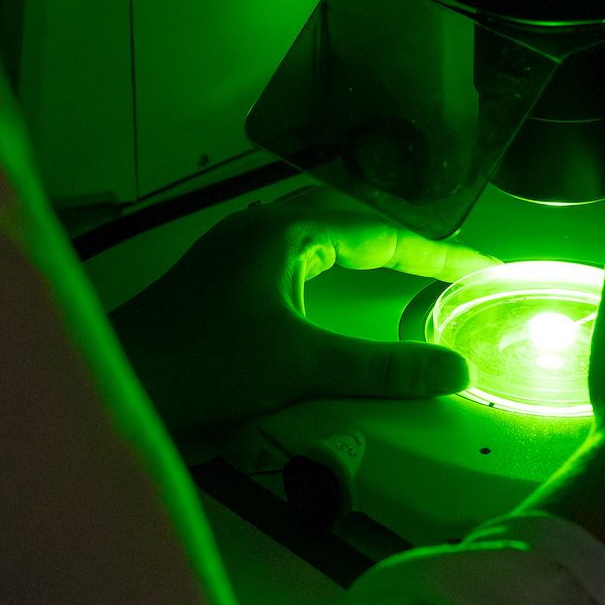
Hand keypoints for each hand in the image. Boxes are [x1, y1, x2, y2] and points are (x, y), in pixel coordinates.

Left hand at [108, 190, 495, 448]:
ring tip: (397, 271)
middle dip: (398, 242)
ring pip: (312, 236)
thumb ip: (382, 368)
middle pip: (346, 221)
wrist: (119, 383)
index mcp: (284, 233)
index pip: (380, 234)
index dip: (437, 255)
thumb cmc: (205, 365)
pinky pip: (287, 258)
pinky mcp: (216, 280)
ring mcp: (232, 252)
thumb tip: (457, 369)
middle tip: (446, 267)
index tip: (485, 270)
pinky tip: (325, 292)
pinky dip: (323, 268)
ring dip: (356, 249)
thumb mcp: (302, 366)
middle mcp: (258, 229)